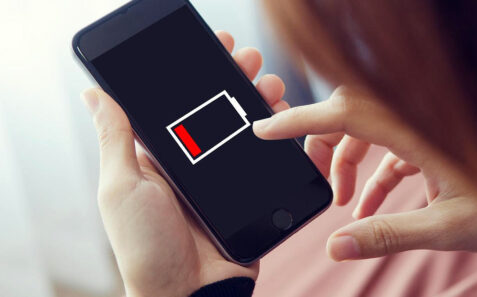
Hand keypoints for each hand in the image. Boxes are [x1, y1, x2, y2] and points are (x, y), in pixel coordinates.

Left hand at [81, 31, 288, 296]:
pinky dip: (275, 138)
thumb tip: (95, 95)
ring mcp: (220, 179)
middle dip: (233, 80)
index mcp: (159, 157)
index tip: (214, 49)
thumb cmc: (146, 247)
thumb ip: (116, 139)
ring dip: (257, 103)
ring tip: (269, 83)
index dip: (197, 75)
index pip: (179, 105)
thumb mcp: (121, 186)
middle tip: (247, 59)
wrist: (189, 292)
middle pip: (216, 112)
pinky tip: (283, 119)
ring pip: (242, 132)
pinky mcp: (245, 196)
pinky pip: (263, 161)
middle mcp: (191, 164)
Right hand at [253, 86, 476, 260]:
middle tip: (314, 178)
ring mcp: (422, 127)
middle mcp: (415, 118)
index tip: (265, 128)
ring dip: (346, 162)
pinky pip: (387, 149)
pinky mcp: (428, 139)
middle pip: (348, 114)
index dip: (299, 118)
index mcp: (417, 128)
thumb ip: (388, 235)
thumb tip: (337, 247)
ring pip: (365, 130)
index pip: (344, 112)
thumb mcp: (447, 225)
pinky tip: (365, 208)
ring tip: (342, 202)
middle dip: (323, 144)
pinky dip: (371, 175)